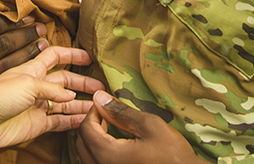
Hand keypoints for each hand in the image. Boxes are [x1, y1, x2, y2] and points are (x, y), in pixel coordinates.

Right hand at [0, 0, 46, 95]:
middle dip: (25, 35)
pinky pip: (7, 77)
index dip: (13, 21)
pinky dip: (24, 67)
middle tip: (41, 28)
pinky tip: (35, 59)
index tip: (29, 17)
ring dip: (30, 52)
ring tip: (43, 42)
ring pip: (8, 63)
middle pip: (2, 45)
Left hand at [0, 46, 103, 151]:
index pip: (55, 56)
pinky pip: (60, 121)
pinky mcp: (37, 124)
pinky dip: (73, 121)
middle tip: (100, 88)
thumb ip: (52, 89)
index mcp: (32, 70)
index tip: (88, 58)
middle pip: (65, 81)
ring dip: (81, 103)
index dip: (71, 55)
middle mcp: (37, 86)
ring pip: (65, 103)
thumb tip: (70, 96)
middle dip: (82, 83)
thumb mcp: (27, 83)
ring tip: (98, 105)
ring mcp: (38, 105)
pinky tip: (85, 119)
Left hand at [75, 91, 202, 163]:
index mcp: (108, 155)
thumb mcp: (150, 127)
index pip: (85, 128)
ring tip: (110, 129)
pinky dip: (99, 153)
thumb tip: (99, 97)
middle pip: (81, 143)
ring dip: (93, 140)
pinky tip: (115, 146)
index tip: (106, 105)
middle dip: (90, 125)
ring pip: (86, 156)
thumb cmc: (173, 155)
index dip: (93, 112)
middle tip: (106, 115)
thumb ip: (122, 112)